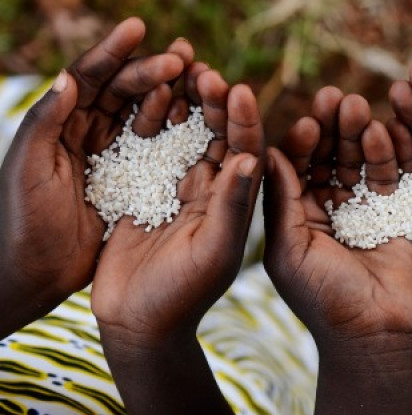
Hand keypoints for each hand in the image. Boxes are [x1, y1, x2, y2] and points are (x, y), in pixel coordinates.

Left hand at [0, 19, 190, 331]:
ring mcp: (109, 157)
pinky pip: (155, 150)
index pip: (88, 79)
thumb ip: (45, 123)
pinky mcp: (128, 182)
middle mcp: (84, 134)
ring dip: (168, 95)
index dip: (112, 53)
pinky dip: (174, 133)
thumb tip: (69, 78)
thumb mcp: (28, 169)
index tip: (139, 29)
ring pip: (142, 116)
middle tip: (185, 56)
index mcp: (59, 124)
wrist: (33, 272)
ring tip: (198, 80)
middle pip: (122, 92)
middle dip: (152, 69)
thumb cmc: (23, 221)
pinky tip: (197, 123)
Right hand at [91, 67, 263, 347]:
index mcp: (239, 205)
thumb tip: (249, 157)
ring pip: (187, 136)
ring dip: (187, 105)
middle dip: (217, 103)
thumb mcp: (214, 253)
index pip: (249, 153)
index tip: (239, 89)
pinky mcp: (148, 191)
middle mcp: (215, 192)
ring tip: (179, 71)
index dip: (246, 121)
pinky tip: (148, 95)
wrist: (138, 323)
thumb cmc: (182, 297)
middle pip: (220, 136)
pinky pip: (152, 148)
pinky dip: (151, 121)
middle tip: (206, 70)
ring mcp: (181, 190)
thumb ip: (231, 208)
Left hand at [263, 87, 411, 352]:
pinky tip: (382, 131)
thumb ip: (280, 203)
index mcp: (294, 217)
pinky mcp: (394, 213)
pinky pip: (389, 177)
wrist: (375, 335)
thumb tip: (263, 152)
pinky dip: (387, 154)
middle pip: (326, 156)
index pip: (293, 167)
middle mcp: (326, 208)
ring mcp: (361, 209)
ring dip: (357, 133)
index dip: (299, 141)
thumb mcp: (290, 251)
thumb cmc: (324, 300)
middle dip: (330, 127)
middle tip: (335, 97)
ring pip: (357, 161)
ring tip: (358, 106)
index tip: (307, 120)